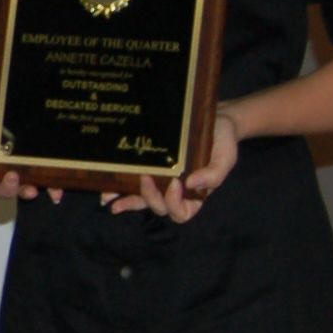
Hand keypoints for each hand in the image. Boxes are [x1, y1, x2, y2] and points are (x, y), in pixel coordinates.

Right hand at [0, 92, 56, 202]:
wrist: (0, 99)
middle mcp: (4, 171)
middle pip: (4, 191)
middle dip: (8, 188)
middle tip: (12, 175)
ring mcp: (23, 169)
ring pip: (25, 189)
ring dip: (28, 192)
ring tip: (33, 188)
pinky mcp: (39, 164)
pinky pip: (46, 180)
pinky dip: (52, 188)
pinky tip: (56, 190)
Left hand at [106, 110, 238, 222]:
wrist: (213, 119)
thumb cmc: (222, 141)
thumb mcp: (225, 158)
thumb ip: (213, 174)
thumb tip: (191, 184)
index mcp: (195, 195)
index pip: (182, 213)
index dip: (174, 204)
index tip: (174, 183)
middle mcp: (175, 193)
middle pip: (158, 208)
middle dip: (149, 197)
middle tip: (145, 177)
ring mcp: (160, 183)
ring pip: (141, 200)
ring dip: (125, 201)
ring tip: (109, 200)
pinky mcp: (149, 170)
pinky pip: (132, 185)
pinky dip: (119, 190)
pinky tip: (107, 191)